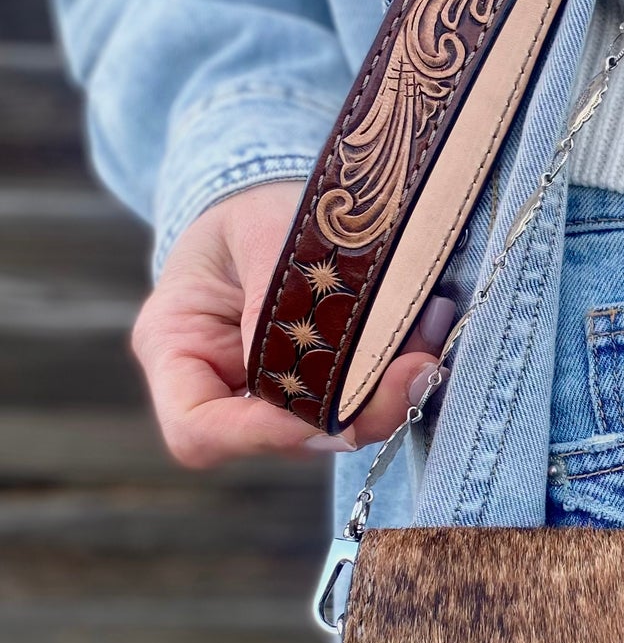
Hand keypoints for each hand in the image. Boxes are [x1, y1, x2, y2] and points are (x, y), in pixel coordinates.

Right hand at [131, 181, 449, 468]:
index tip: (325, 413)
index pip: (198, 430)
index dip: (261, 436)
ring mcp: (272, 399)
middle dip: (354, 416)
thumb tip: (316, 376)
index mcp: (176, 348)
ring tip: (428, 354)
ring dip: (386, 400)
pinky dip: (394, 380)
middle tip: (416, 373)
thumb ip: (280, 296)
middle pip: (281, 439)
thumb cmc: (252, 209)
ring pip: (330, 430)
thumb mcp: (261, 229)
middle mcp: (219, 389)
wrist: (272, 203)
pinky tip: (427, 342)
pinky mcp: (319, 391)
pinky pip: (357, 402)